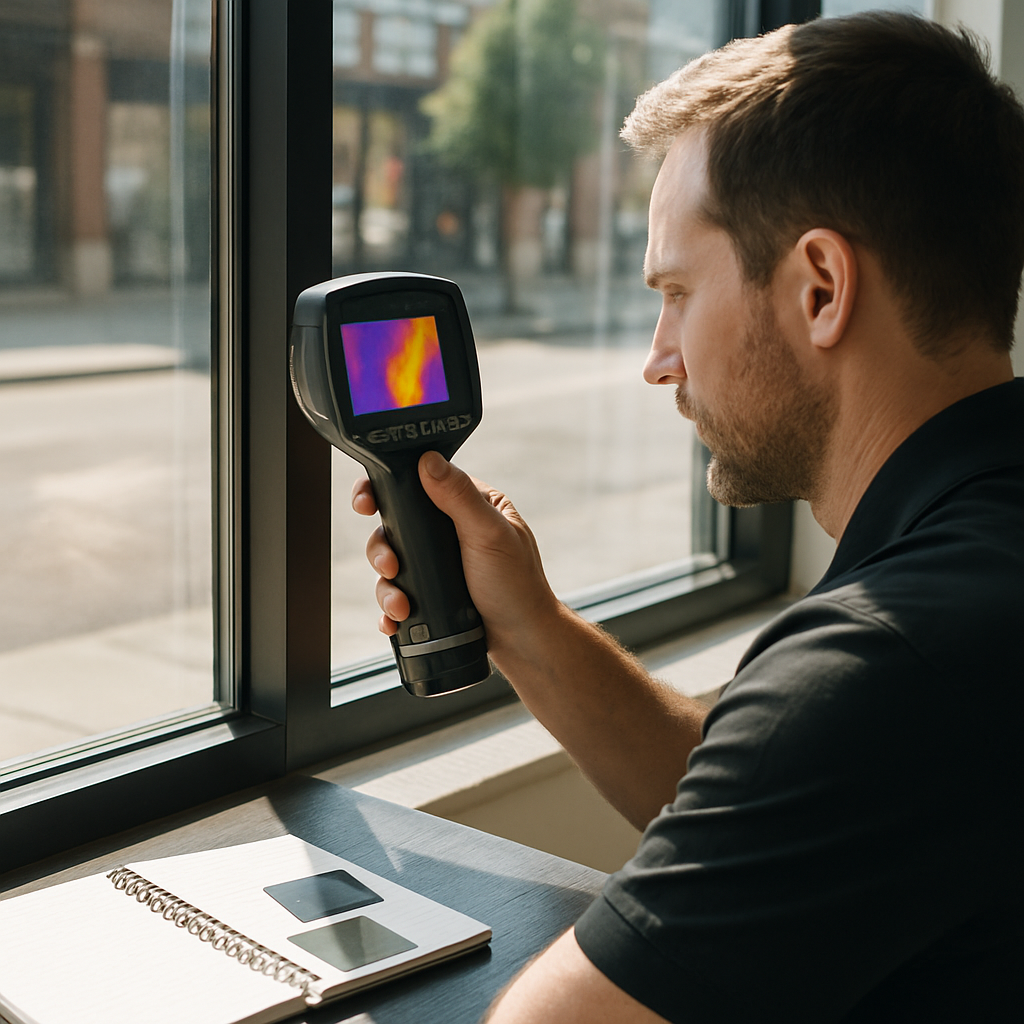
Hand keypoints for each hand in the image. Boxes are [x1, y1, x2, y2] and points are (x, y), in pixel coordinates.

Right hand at [352, 451, 560, 660]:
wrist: (524, 643)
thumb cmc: (518, 587)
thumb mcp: (490, 535)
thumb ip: (460, 497)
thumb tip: (427, 461)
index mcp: (470, 505)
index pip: (420, 483)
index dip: (385, 488)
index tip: (367, 503)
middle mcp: (451, 531)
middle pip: (395, 526)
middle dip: (382, 549)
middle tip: (391, 566)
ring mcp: (439, 565)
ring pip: (392, 565)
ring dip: (387, 587)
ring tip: (401, 607)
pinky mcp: (432, 596)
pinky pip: (397, 597)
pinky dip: (391, 611)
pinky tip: (395, 622)